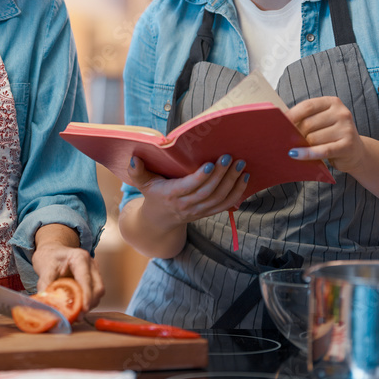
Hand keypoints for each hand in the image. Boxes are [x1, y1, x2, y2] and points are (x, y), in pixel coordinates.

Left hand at [32, 240, 104, 311]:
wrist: (52, 252)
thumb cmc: (50, 257)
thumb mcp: (44, 269)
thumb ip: (45, 285)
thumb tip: (44, 302)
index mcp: (79, 257)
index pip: (86, 279)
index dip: (86, 296)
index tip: (84, 309)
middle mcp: (91, 263)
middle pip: (97, 287)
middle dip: (89, 304)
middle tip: (77, 316)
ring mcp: (94, 271)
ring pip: (98, 292)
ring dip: (89, 304)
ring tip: (75, 313)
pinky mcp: (94, 279)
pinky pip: (95, 293)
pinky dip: (87, 302)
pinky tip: (77, 306)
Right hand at [126, 154, 248, 225]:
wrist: (160, 220)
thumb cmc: (153, 194)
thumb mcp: (142, 183)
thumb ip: (136, 171)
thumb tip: (134, 158)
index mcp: (170, 195)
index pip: (187, 188)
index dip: (199, 177)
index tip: (210, 164)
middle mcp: (186, 205)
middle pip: (207, 192)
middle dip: (221, 175)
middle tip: (231, 158)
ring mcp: (199, 210)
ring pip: (219, 199)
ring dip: (232, 182)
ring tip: (241, 165)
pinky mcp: (208, 212)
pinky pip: (225, 205)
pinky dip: (237, 192)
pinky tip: (244, 178)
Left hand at [287, 96, 366, 172]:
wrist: (356, 152)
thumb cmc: (331, 135)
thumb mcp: (321, 122)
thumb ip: (305, 119)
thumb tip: (279, 123)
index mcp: (333, 102)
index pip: (307, 106)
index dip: (290, 115)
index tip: (276, 123)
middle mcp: (342, 113)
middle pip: (308, 124)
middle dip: (296, 134)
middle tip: (287, 141)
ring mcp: (346, 129)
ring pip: (313, 138)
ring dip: (302, 145)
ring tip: (297, 148)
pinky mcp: (348, 146)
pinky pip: (322, 150)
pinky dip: (307, 154)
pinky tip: (295, 155)